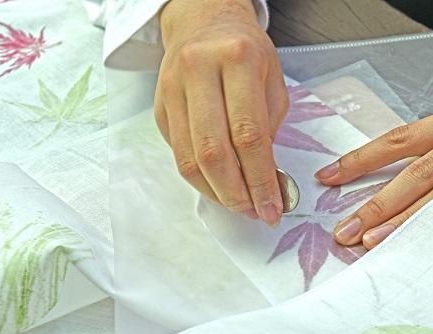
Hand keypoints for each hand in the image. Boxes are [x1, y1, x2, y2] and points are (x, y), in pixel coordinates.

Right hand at [155, 0, 288, 225]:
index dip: (261, 180)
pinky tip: (219, 186)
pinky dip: (200, 179)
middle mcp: (199, 71)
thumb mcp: (272, 81)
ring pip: (190, 159)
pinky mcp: (159, 106)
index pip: (249, 135)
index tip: (273, 207)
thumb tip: (270, 185)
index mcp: (237, 60)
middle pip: (214, 152)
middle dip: (237, 193)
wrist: (203, 21)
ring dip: (217, 192)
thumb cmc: (245, 52)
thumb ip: (271, 131)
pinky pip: (177, 154)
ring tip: (239, 204)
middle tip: (254, 212)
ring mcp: (172, 88)